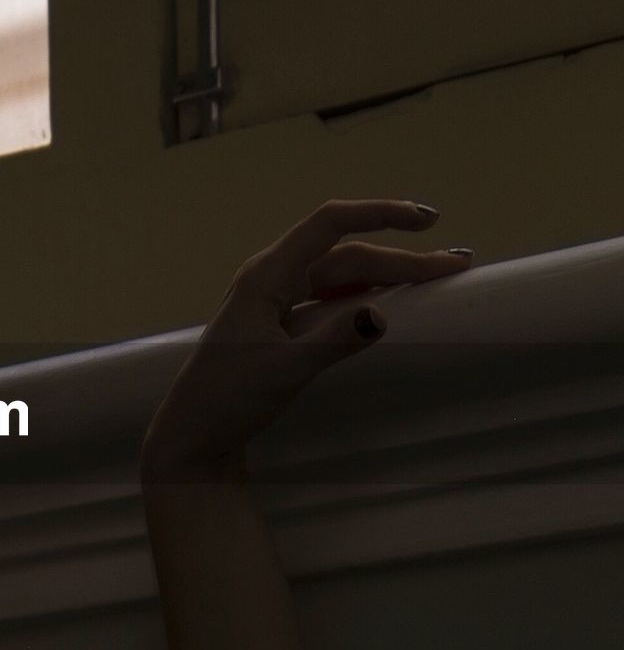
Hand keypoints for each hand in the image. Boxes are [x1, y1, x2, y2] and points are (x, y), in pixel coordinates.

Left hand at [139, 199, 473, 486]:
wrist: (193, 435)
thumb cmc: (228, 399)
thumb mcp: (284, 371)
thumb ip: (333, 341)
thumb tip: (381, 314)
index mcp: (266, 276)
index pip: (329, 224)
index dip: (379, 214)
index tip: (427, 221)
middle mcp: (271, 279)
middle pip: (345, 255)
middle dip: (400, 257)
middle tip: (456, 266)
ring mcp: (275, 301)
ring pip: (341, 278)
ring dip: (387, 275)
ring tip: (437, 277)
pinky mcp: (280, 326)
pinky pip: (330, 300)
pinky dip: (365, 296)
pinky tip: (394, 299)